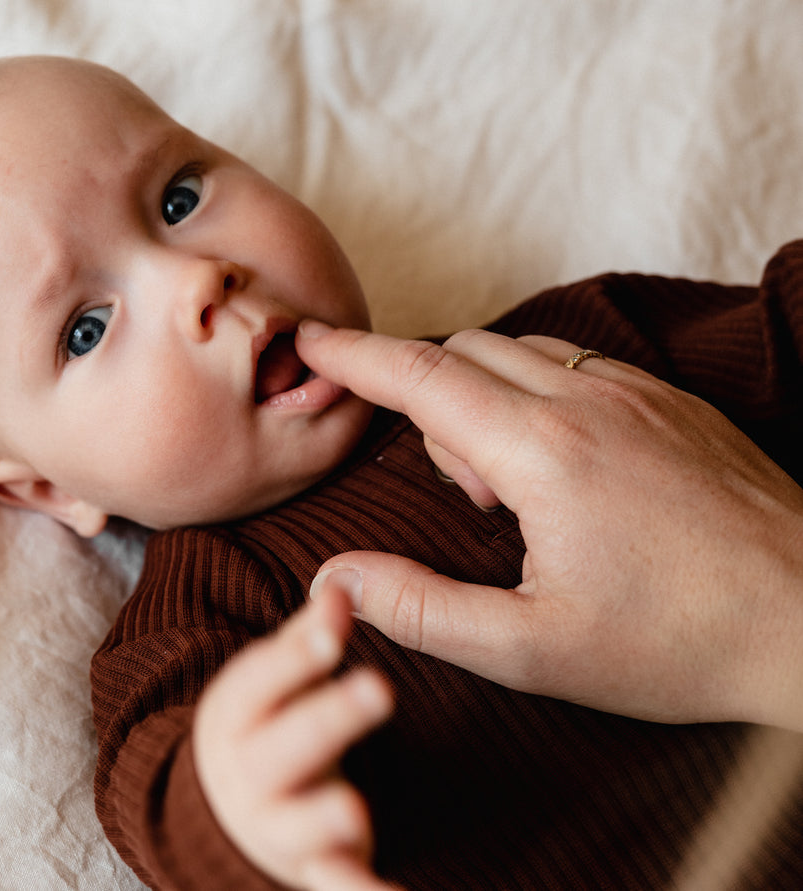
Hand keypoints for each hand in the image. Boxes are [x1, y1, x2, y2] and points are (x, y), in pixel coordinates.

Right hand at [193, 585, 397, 889]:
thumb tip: (342, 579)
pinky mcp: (312, 870)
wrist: (222, 817)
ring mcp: (277, 825)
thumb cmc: (266, 730)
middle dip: (328, 718)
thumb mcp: (274, 683)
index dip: (298, 653)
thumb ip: (308, 638)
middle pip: (284, 746)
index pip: (263, 679)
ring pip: (298, 824)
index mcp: (238, 714)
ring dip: (325, 816)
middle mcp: (248, 772)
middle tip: (379, 688)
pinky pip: (338, 885)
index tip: (334, 625)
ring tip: (353, 809)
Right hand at [298, 323, 802, 729]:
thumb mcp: (532, 649)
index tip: (307, 339)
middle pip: (464, 352)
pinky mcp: (678, 402)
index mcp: (542, 451)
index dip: (353, 354)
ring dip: (483, 396)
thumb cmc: (681, 643)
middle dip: (423, 396)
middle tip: (457, 496)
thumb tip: (337, 577)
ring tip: (515, 497)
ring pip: (521, 351)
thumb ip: (421, 609)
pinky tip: (565, 471)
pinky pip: (578, 364)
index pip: (420, 376)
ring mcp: (640, 392)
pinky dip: (538, 392)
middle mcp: (589, 400)